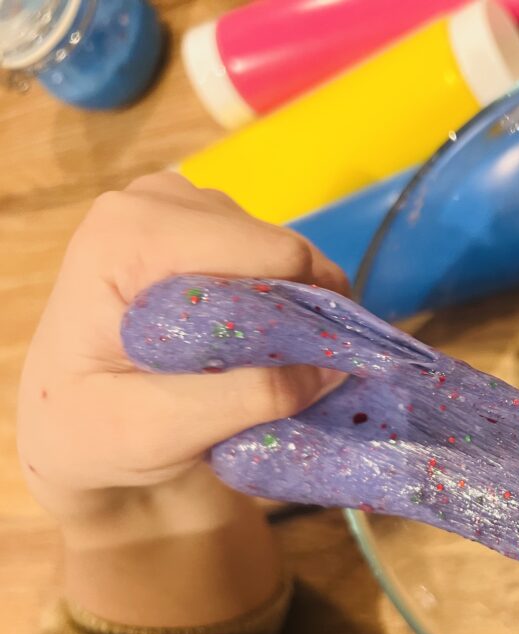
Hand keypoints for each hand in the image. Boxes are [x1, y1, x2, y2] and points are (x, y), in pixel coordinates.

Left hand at [17, 172, 346, 626]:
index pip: (269, 254)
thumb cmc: (95, 431)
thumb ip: (249, 399)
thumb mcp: (163, 431)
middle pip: (280, 247)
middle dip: (300, 312)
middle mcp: (152, 202)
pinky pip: (268, 255)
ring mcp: (174, 205)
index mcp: (131, 236)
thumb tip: (334, 369)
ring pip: (281, 250)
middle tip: (293, 375)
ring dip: (289, 309)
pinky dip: (276, 300)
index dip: (309, 311)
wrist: (69, 427)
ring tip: (261, 364)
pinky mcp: (196, 221)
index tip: (319, 369)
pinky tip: (250, 341)